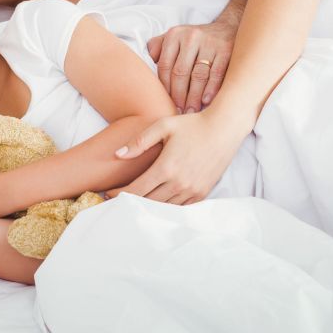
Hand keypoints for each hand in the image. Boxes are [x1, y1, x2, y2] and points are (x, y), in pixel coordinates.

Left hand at [107, 112, 247, 204]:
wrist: (224, 129)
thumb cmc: (192, 125)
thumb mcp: (163, 126)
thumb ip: (140, 141)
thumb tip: (118, 154)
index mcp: (166, 167)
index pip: (136, 189)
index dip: (119, 194)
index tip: (108, 193)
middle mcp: (178, 183)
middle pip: (147, 202)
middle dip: (129, 202)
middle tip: (115, 201)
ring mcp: (191, 190)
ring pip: (162, 208)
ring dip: (146, 207)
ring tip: (132, 204)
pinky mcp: (201, 193)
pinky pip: (179, 208)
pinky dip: (165, 208)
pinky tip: (155, 204)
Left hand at [148, 20, 235, 113]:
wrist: (227, 28)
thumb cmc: (195, 40)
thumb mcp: (175, 37)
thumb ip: (158, 47)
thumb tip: (148, 63)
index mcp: (175, 35)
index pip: (165, 65)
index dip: (164, 87)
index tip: (165, 102)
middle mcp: (191, 37)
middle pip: (180, 72)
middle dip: (178, 95)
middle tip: (179, 110)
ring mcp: (210, 43)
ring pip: (198, 75)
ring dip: (194, 96)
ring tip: (191, 110)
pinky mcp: (227, 50)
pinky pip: (217, 74)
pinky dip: (211, 89)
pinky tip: (206, 101)